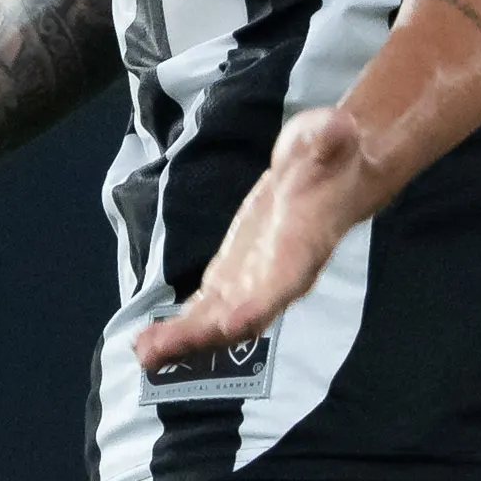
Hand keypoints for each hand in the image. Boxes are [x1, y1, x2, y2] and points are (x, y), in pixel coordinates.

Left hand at [131, 107, 383, 371]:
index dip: (251, 308)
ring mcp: (252, 279)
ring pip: (215, 319)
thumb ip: (329, 138)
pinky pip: (206, 306)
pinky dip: (181, 325)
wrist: (331, 170)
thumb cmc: (334, 154)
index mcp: (299, 250)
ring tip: (143, 354)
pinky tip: (152, 341)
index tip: (223, 326)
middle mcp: (275, 276)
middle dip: (199, 337)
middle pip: (236, 317)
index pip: (276, 286)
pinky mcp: (233, 273)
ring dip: (181, 339)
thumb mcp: (332, 138)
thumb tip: (337, 126)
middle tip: (154, 354)